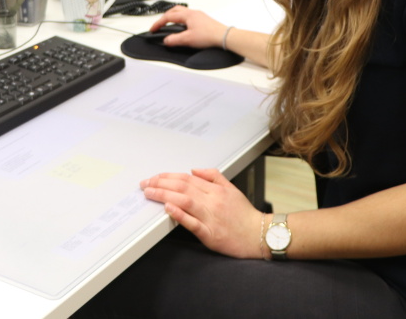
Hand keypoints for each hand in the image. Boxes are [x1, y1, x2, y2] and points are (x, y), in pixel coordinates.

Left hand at [141, 168, 265, 258]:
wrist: (260, 235)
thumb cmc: (245, 215)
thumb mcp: (231, 189)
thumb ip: (213, 176)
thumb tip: (194, 169)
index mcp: (215, 190)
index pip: (187, 178)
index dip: (168, 176)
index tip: (154, 177)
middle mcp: (212, 201)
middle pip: (183, 187)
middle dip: (161, 183)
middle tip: (145, 184)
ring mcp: (210, 217)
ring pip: (185, 201)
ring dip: (164, 195)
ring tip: (150, 193)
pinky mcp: (210, 234)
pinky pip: (193, 223)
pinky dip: (180, 214)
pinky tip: (168, 209)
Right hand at [149, 7, 226, 48]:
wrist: (224, 37)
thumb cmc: (210, 35)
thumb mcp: (188, 39)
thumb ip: (174, 40)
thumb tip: (166, 40)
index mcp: (187, 15)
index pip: (168, 17)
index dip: (158, 23)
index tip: (153, 29)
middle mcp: (193, 12)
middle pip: (174, 10)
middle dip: (165, 17)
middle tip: (160, 24)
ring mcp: (199, 15)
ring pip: (182, 13)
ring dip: (174, 17)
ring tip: (170, 25)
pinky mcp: (203, 20)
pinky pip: (188, 17)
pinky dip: (181, 20)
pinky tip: (183, 28)